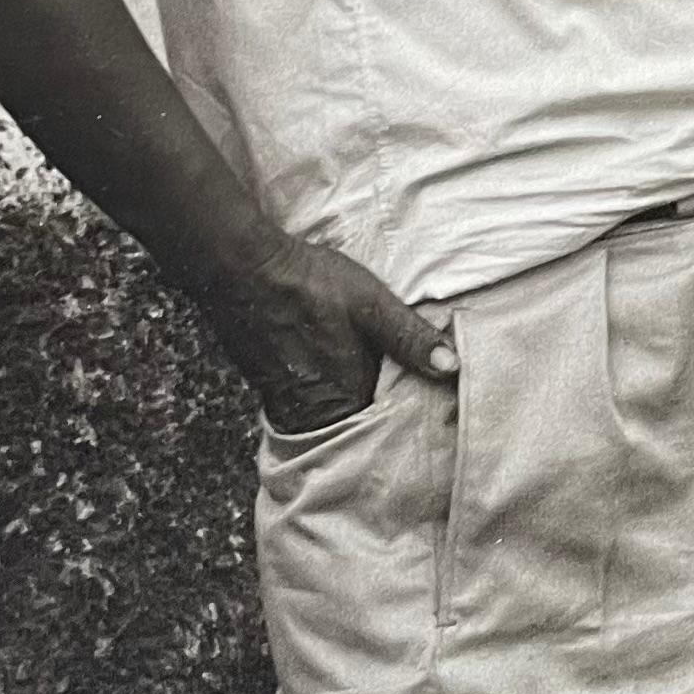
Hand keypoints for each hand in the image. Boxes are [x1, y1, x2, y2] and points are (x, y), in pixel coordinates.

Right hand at [190, 231, 457, 432]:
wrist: (241, 268)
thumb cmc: (309, 282)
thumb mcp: (371, 303)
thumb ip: (410, 338)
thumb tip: (452, 368)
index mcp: (346, 395)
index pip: (388, 424)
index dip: (411, 415)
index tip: (435, 409)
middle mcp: (315, 410)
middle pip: (359, 425)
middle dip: (383, 417)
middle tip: (412, 398)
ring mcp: (287, 404)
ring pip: (334, 418)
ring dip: (354, 408)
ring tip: (380, 389)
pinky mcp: (269, 391)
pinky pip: (308, 409)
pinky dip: (328, 399)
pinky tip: (340, 376)